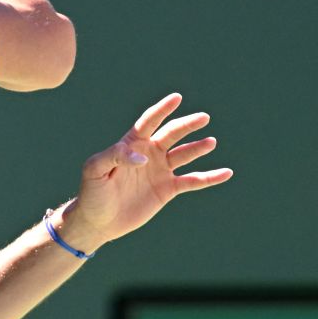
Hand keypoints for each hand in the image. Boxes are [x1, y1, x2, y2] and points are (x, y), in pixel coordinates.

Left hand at [64, 93, 232, 250]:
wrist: (98, 220)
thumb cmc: (92, 192)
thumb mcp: (95, 169)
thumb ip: (115, 156)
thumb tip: (143, 158)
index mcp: (130, 144)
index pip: (148, 122)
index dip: (162, 110)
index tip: (176, 98)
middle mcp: (148, 154)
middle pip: (171, 134)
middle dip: (186, 125)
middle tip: (204, 117)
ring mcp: (159, 171)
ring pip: (184, 155)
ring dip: (198, 147)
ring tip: (210, 142)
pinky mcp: (167, 189)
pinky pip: (192, 181)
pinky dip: (209, 177)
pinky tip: (226, 172)